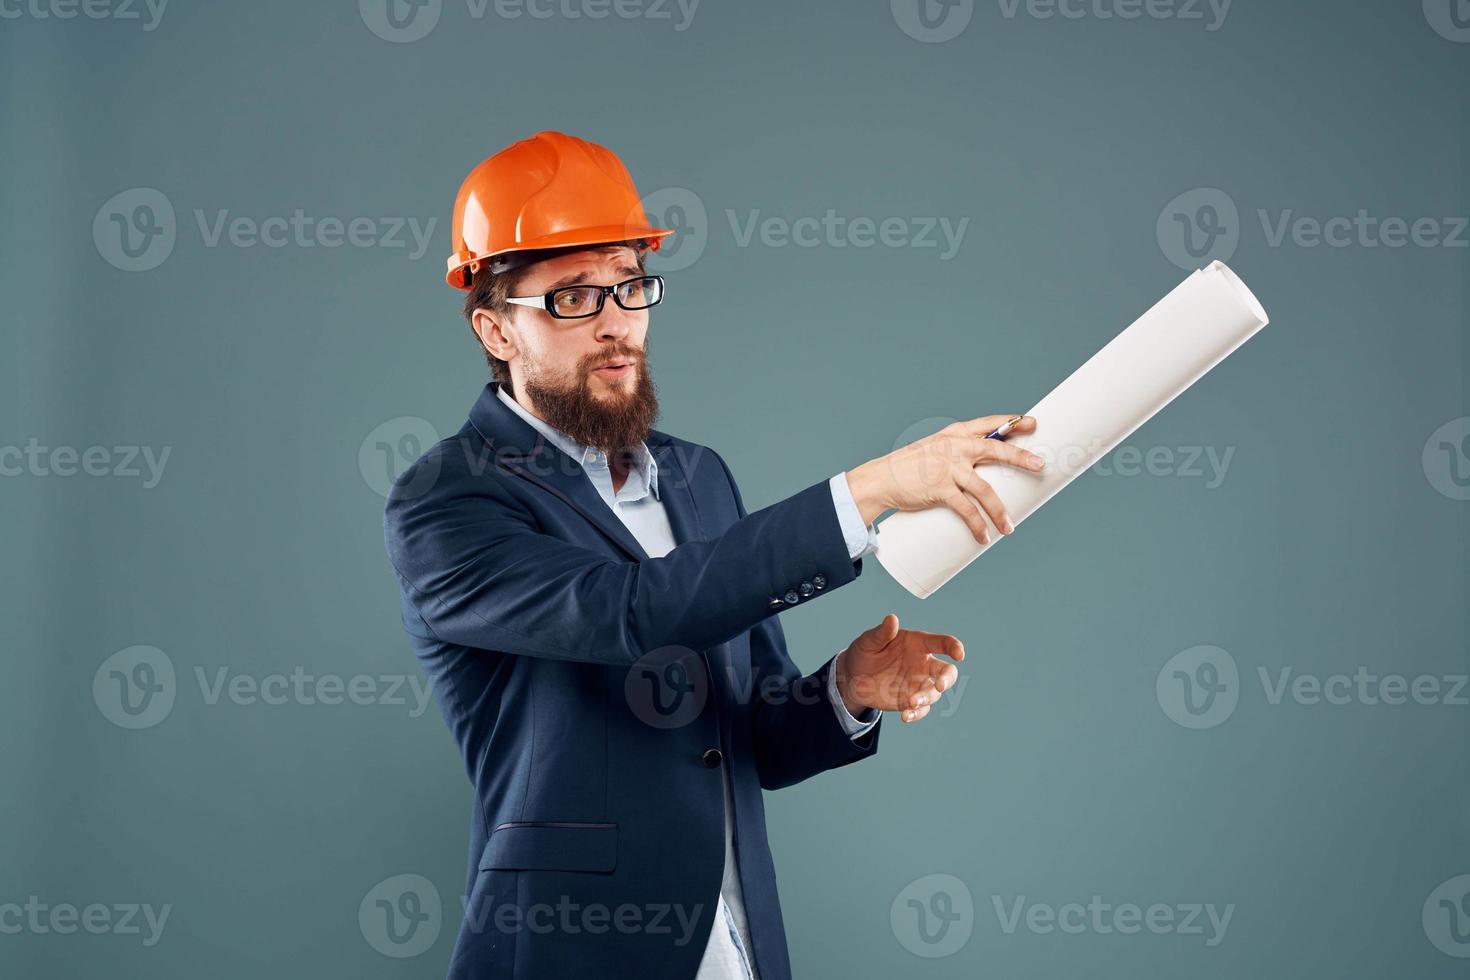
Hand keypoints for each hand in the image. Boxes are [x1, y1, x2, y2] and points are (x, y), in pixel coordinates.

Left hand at [835, 614, 963, 723]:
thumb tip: (892, 619)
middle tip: (940, 685)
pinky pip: (921, 709)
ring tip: (911, 703)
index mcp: (917, 644)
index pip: (940, 643)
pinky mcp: (910, 700)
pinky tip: (906, 716)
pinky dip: (917, 714)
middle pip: (946, 671)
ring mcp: (918, 684)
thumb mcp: (868, 641)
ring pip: (934, 692)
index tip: (959, 654)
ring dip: (927, 698)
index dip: (953, 646)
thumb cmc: (864, 652)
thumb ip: (882, 633)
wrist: (852, 677)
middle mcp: (922, 664)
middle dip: (947, 678)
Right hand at [844, 415, 1045, 544]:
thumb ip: (958, 454)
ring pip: (985, 489)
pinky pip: (965, 509)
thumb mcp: (935, 449)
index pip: (989, 425)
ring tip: (1009, 527)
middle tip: (1040, 465)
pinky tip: (984, 535)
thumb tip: (986, 468)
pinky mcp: (939, 489)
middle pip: (995, 450)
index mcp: (954, 434)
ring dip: (999, 510)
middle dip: (1020, 458)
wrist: (880, 479)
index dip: (1012, 423)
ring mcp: (947, 468)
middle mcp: (953, 447)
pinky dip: (977, 524)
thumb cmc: (910, 466)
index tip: (1032, 423)